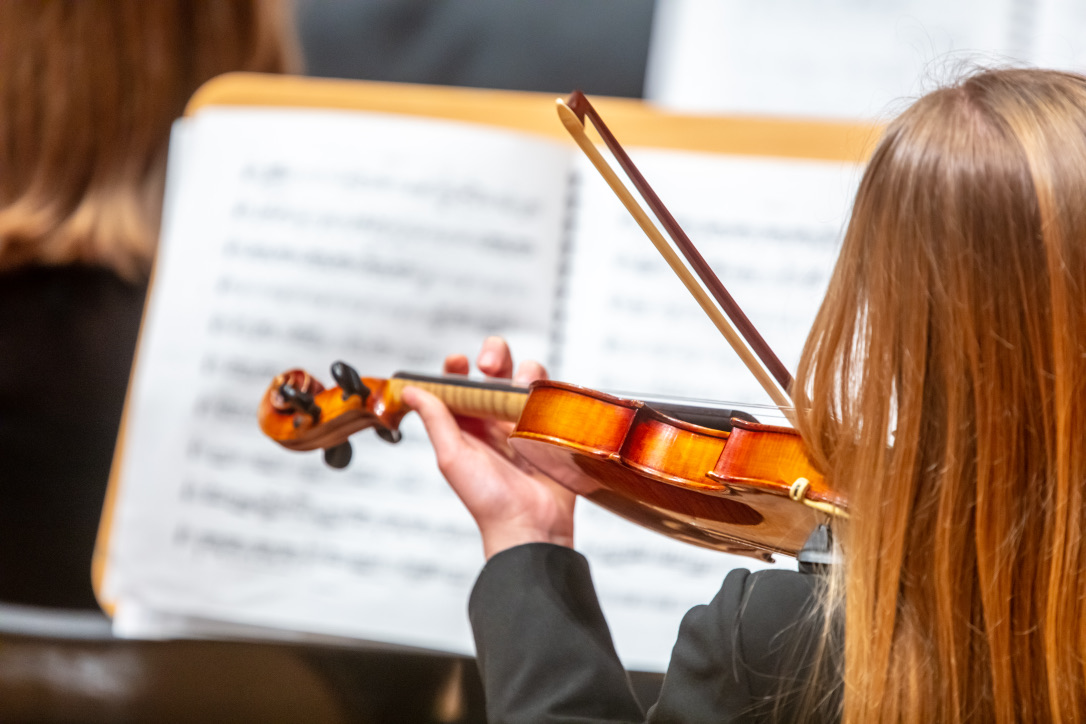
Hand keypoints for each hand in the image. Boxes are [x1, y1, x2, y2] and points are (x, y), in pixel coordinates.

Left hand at [401, 337, 575, 558]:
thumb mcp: (452, 457)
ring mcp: (525, 421)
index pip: (460, 383)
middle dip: (495, 355)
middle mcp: (495, 419)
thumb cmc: (488, 500)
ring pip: (528, 376)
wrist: (531, 525)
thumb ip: (435, 420)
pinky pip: (552, 397)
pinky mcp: (551, 427)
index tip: (458, 362)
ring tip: (520, 387)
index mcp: (467, 425)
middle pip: (497, 369)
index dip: (456, 367)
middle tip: (490, 365)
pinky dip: (548, 390)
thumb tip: (410, 390)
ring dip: (524, 371)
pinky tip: (541, 402)